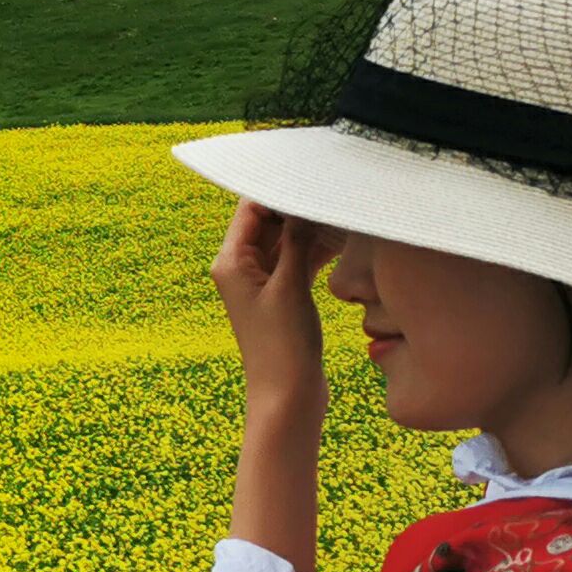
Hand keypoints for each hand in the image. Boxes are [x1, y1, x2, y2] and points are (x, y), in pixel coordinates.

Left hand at [210, 200, 334, 429]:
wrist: (287, 396)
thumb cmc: (282, 346)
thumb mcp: (290, 287)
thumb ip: (295, 242)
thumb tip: (301, 205)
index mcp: (230, 262)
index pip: (249, 209)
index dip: (276, 190)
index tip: (307, 175)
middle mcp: (240, 268)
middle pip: (267, 222)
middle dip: (296, 206)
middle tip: (331, 191)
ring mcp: (262, 282)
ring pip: (285, 241)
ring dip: (309, 228)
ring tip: (341, 212)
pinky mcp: (282, 295)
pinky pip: (297, 260)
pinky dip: (315, 250)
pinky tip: (341, 240)